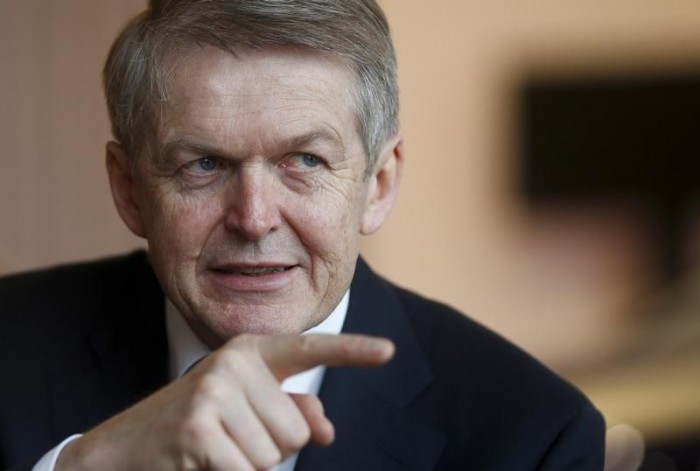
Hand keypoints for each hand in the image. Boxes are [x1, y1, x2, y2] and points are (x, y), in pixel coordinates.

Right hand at [56, 334, 393, 470]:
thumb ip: (291, 410)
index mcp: (249, 352)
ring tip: (213, 449)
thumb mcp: (245, 410)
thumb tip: (326, 429)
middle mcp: (234, 362)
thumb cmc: (195, 426)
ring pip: (276, 454)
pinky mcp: (200, 426)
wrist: (122, 447)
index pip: (309, 348)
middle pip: (296, 429)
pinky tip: (200, 462)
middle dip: (269, 447)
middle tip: (227, 438)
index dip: (353, 352)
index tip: (389, 352)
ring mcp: (214, 390)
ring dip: (248, 465)